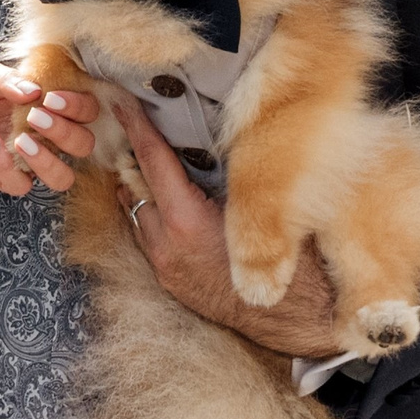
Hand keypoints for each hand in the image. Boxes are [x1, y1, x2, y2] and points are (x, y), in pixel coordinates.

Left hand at [0, 63, 99, 198]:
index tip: (52, 98)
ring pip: (63, 177)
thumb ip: (9, 80)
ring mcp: (31, 159)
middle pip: (83, 145)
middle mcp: (49, 135)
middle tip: (36, 116)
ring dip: (50, 161)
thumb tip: (33, 90)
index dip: (79, 107)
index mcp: (52, 105)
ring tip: (22, 140)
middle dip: (66, 132)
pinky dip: (7, 165)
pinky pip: (21, 184)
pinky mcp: (9, 177)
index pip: (87, 111)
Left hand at [110, 96, 344, 358]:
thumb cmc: (288, 257)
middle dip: (134, 153)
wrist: (298, 317)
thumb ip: (227, 172)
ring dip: (141, 185)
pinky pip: (147, 236)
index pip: (153, 161)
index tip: (121, 101)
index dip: (137, 127)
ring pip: (137, 212)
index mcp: (186, 221)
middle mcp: (166, 244)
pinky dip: (150, 211)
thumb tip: (212, 134)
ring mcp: (165, 265)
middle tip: (133, 121)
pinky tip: (162, 197)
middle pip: (136, 185)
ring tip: (145, 156)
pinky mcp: (170, 280)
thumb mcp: (257, 204)